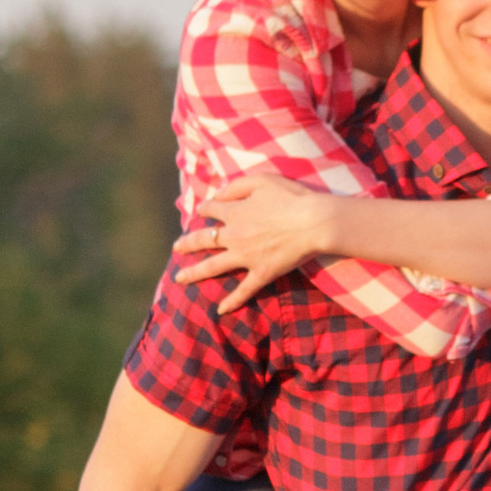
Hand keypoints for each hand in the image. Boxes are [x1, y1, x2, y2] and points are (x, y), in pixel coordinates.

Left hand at [174, 174, 341, 312]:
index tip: (201, 211)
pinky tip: (220, 310)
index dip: (205, 209)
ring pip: (213, 267)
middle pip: (204, 240)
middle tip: (176, 248)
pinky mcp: (261, 273)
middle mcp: (235, 235)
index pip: (212, 210)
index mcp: (235, 212)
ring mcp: (246, 257)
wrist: (314, 222)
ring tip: (179, 278)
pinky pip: (243, 291)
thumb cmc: (292, 197)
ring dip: (194, 273)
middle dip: (187, 244)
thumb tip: (217, 194)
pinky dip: (232, 301)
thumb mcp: (262, 180)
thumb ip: (236, 186)